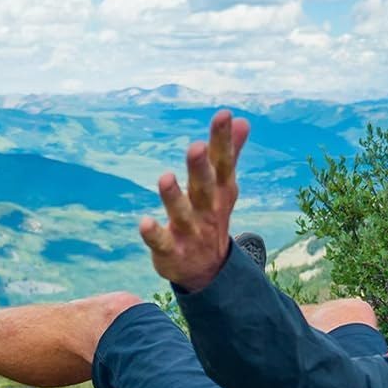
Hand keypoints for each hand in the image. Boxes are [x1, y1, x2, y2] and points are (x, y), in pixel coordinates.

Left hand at [139, 109, 249, 291]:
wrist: (209, 272)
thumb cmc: (212, 218)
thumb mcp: (224, 188)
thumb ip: (229, 155)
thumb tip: (242, 121)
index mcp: (219, 192)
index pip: (223, 164)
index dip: (223, 140)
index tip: (224, 115)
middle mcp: (207, 210)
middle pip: (205, 187)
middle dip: (201, 168)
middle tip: (196, 147)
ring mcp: (190, 232)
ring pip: (182, 214)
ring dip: (174, 197)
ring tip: (165, 177)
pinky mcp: (172, 252)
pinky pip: (162, 243)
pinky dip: (154, 235)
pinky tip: (144, 223)